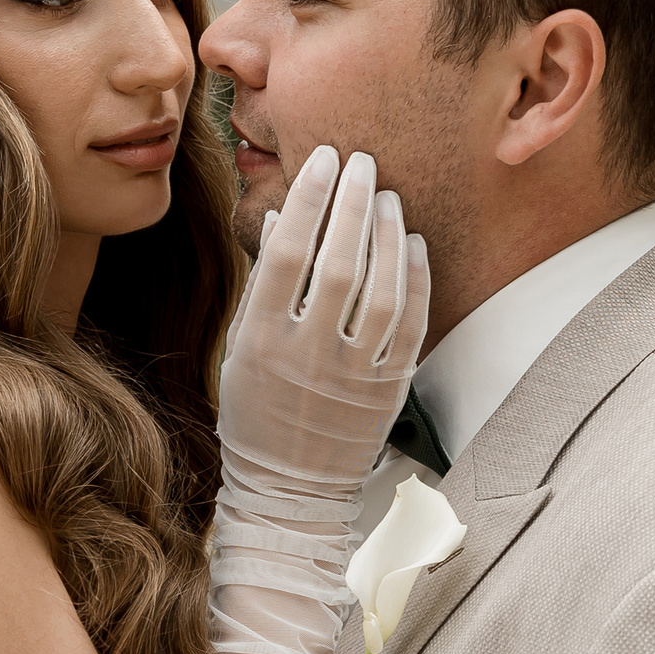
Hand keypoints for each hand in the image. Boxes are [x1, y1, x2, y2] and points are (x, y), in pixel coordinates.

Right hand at [217, 146, 429, 502]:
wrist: (288, 492)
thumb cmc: (256, 415)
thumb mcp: (239, 351)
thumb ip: (262, 287)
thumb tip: (278, 219)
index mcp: (260, 341)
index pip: (286, 252)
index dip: (308, 198)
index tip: (323, 160)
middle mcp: (306, 356)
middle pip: (338, 261)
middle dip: (353, 202)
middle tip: (363, 163)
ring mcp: (351, 376)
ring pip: (381, 290)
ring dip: (388, 234)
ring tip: (389, 198)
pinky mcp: (386, 392)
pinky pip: (410, 325)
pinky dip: (415, 279)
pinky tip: (413, 244)